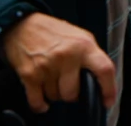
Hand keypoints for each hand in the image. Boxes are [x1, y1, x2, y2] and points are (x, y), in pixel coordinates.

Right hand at [1, 12, 117, 113]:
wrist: (22, 25)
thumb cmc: (53, 32)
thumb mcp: (80, 36)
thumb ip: (90, 56)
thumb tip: (99, 79)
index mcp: (84, 45)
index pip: (104, 69)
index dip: (109, 89)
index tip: (108, 101)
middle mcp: (68, 55)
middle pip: (73, 92)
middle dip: (71, 94)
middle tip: (68, 86)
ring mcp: (48, 65)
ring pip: (56, 96)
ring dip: (54, 94)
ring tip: (52, 80)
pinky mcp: (30, 74)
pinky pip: (37, 100)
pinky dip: (40, 105)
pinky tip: (42, 101)